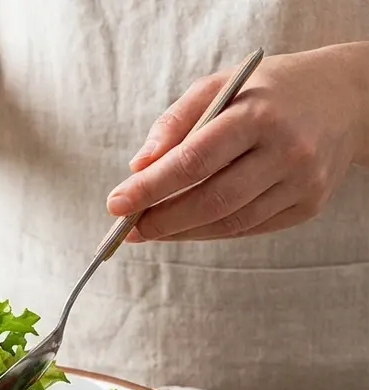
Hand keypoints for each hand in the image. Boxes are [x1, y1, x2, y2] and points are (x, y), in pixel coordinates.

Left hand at [107, 44, 367, 241]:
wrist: (346, 99)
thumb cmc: (267, 92)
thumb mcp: (219, 86)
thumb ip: (175, 123)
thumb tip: (139, 167)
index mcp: (258, 113)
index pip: (193, 160)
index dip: (150, 188)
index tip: (115, 204)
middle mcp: (286, 150)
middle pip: (212, 200)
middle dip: (161, 220)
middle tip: (126, 228)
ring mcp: (302, 181)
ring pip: (230, 222)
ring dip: (181, 232)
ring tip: (148, 230)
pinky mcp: (309, 204)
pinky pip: (249, 227)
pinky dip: (210, 231)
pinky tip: (184, 227)